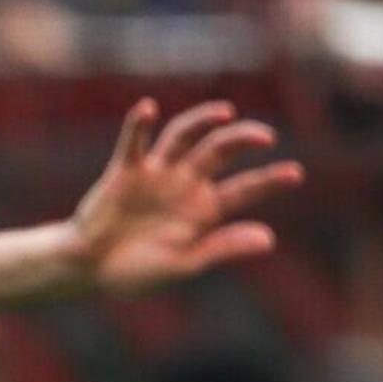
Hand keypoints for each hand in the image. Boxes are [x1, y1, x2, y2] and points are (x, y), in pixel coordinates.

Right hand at [68, 99, 300, 294]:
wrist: (87, 270)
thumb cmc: (135, 273)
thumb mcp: (182, 265)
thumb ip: (221, 248)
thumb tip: (269, 238)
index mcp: (204, 210)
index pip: (244, 189)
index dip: (270, 181)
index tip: (295, 174)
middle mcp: (185, 184)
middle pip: (220, 151)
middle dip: (243, 140)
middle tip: (265, 137)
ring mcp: (156, 174)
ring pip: (184, 137)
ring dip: (203, 121)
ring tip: (225, 113)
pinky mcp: (125, 171)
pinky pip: (134, 143)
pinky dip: (138, 125)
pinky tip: (148, 108)